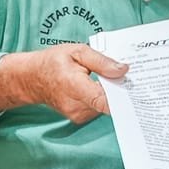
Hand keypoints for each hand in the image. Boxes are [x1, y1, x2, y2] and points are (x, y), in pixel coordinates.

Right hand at [0, 44, 127, 123]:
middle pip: (108, 103)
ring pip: (105, 106)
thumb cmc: (54, 62)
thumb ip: (102, 61)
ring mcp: (77, 114)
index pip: (103, 100)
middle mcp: (76, 106)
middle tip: (130, 76)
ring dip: (111, 94)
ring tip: (113, 79)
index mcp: (74, 87)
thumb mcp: (78, 52)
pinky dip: (104, 98)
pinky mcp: (79, 117)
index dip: (122, 97)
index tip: (136, 89)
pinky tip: (103, 87)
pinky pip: (98, 108)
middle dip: (120, 90)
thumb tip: (123, 69)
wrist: (32, 78)